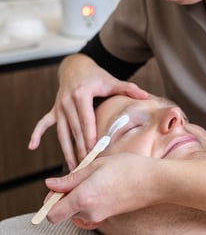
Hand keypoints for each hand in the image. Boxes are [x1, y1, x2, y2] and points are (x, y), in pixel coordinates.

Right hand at [28, 54, 147, 169]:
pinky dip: (37, 134)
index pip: (86, 121)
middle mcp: (67, 101)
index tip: (93, 153)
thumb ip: (127, 88)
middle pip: (74, 130)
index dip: (89, 137)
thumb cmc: (95, 75)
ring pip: (61, 132)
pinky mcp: (54, 109)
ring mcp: (58, 106)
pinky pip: (43, 123)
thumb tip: (145, 94)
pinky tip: (32, 146)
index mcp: (82, 95)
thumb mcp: (111, 80)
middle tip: (85, 167)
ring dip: (65, 150)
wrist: (75, 66)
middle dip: (79, 149)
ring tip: (71, 168)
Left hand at [44, 153, 159, 224]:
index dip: (50, 200)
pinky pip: (91, 210)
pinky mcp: (108, 216)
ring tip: (97, 178)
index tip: (57, 188)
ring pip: (78, 210)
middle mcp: (89, 211)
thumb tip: (51, 184)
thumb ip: (72, 177)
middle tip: (81, 176)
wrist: (154, 181)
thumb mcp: (97, 165)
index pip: (52, 213)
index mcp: (83, 197)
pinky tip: (104, 186)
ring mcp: (100, 216)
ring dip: (81, 196)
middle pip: (65, 211)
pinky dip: (92, 199)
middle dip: (67, 195)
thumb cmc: (129, 168)